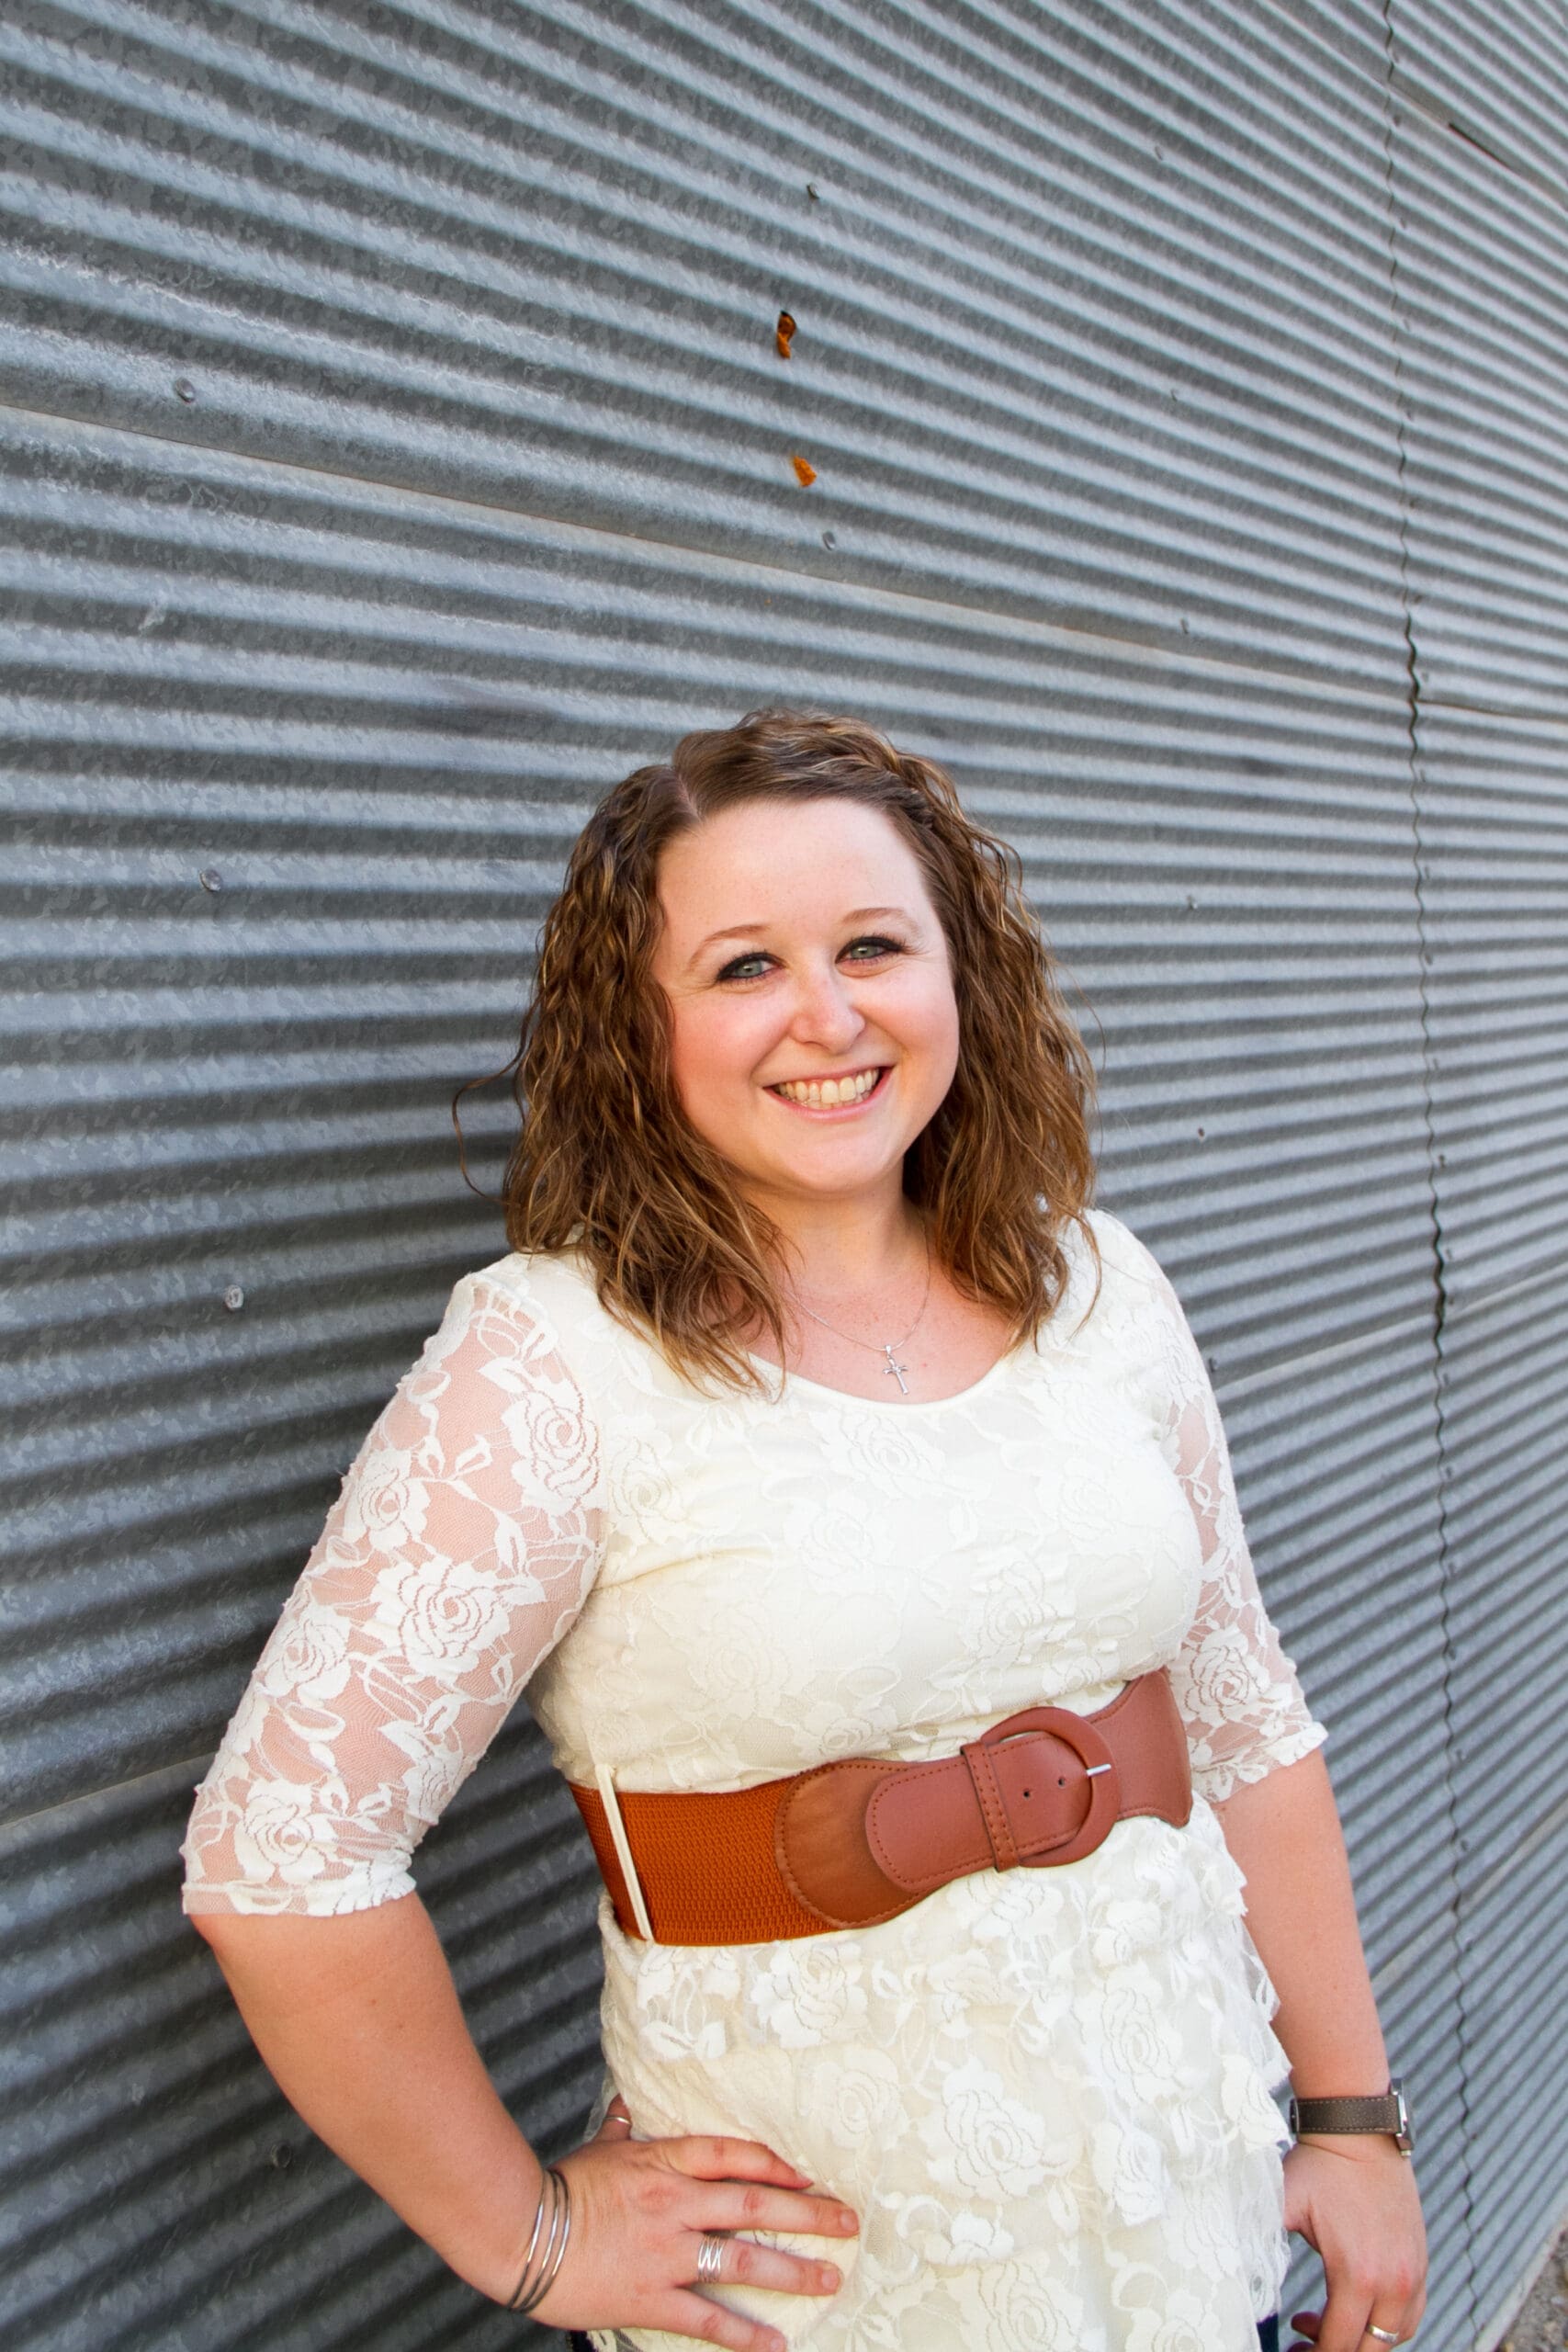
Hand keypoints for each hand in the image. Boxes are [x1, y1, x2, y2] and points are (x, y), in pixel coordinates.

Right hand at [530, 2097, 859, 2350]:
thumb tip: (627, 2106)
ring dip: (792, 2271)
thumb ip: (622, 2129)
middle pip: (756, 2205)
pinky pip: (707, 2318)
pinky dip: (744, 2334)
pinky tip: (775, 2343)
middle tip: (849, 2221)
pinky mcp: (652, 2297)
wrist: (521, 2231)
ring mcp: (667, 2252)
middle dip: (808, 2213)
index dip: (780, 2164)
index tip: (814, 2172)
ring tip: (830, 2279)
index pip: (736, 2156)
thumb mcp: (598, 2150)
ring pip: (743, 2260)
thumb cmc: (558, 2187)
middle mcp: (677, 2205)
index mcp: (665, 2163)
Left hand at [1284, 2136, 1426, 2349]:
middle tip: (1304, 2343)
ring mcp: (1412, 2274)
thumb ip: (1263, 2246)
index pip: (1339, 2344)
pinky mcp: (1419, 2262)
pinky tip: (1356, 2308)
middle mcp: (1394, 2282)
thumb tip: (1240, 2277)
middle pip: (1370, 2350)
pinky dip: (1386, 2324)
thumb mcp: (1282, 2205)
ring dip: (1361, 2340)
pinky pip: (1411, 2315)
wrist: (1359, 2130)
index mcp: (1358, 2275)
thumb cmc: (1319, 2165)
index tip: (1292, 2345)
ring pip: (1394, 2338)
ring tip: (1326, 2322)